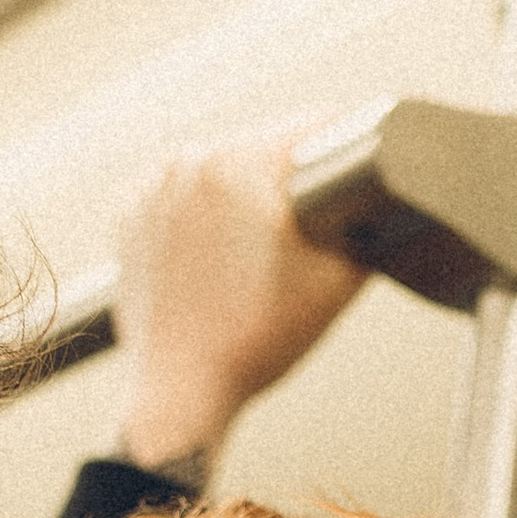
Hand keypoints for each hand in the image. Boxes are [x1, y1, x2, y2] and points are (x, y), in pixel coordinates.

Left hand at [110, 134, 367, 476]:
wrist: (181, 392)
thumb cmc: (254, 343)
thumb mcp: (338, 281)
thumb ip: (370, 222)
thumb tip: (386, 195)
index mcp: (240, 163)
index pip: (315, 125)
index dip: (348, 147)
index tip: (355, 174)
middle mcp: (189, 162)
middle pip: (264, 147)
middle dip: (288, 182)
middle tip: (300, 236)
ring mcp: (152, 189)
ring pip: (221, 170)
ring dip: (243, 197)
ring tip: (254, 255)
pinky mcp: (130, 218)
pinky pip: (182, 197)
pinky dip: (201, 218)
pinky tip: (216, 260)